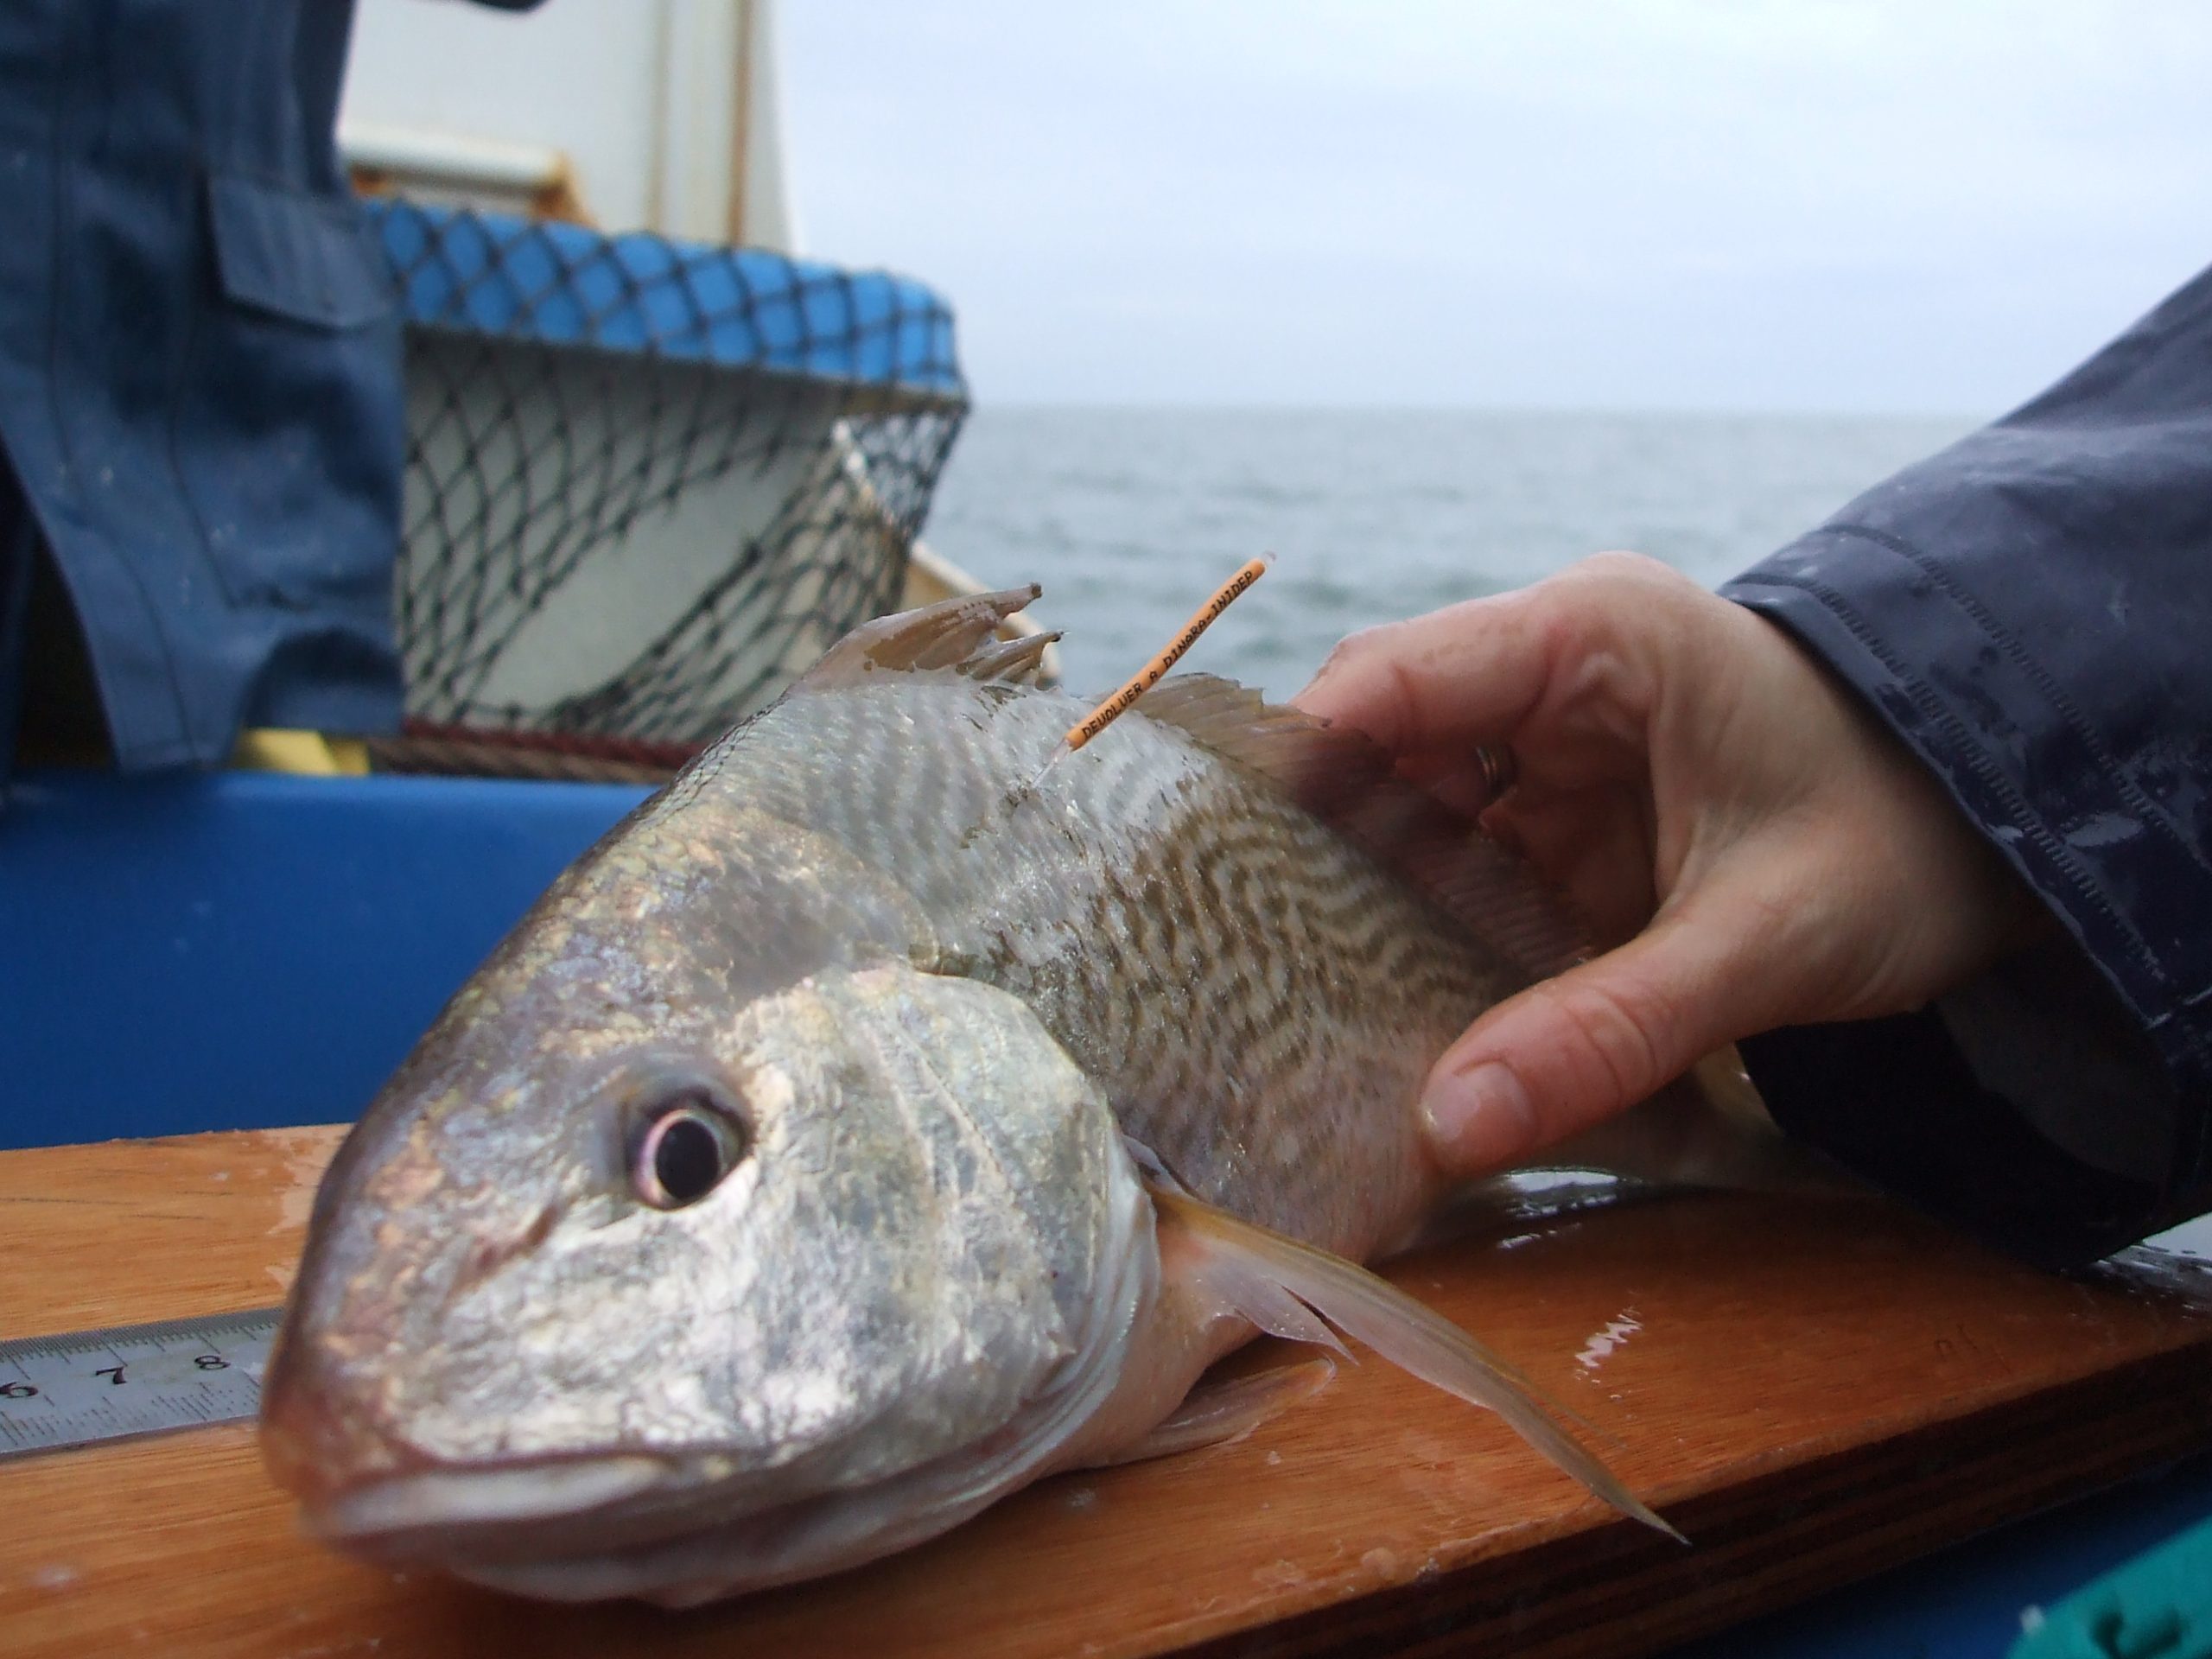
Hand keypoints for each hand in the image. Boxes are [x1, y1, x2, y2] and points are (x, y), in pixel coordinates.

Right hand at [1294, 553, 2046, 1178]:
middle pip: (1374, 752)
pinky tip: (1396, 1018)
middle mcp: (1548, 674)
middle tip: (1248, 975)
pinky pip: (1456, 870)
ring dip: (1368, 912)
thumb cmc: (1907, 843)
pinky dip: (1426, 940)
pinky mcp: (1558, 817)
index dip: (1291, 770)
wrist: (2004, 839)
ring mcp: (1548, 747)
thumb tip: (1443, 1128)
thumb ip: (1608, 1030)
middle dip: (1316, 861)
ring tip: (1305, 1013)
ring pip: (1402, 819)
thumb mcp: (1766, 941)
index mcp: (1594, 639)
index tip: (1215, 882)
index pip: (1389, 679)